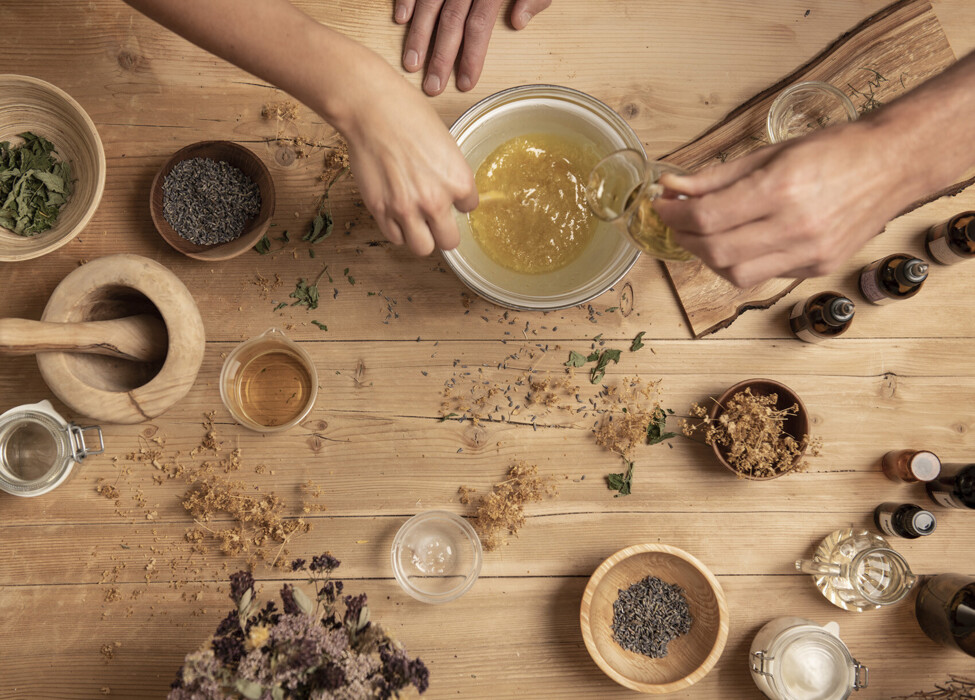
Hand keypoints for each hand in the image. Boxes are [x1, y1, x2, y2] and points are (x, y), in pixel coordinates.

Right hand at [340, 58, 477, 254]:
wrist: (371, 109)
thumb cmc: (408, 115)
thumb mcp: (445, 143)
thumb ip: (450, 173)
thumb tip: (451, 191)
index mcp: (458, 181)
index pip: (469, 208)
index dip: (458, 201)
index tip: (449, 193)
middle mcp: (435, 201)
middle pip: (449, 241)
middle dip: (443, 230)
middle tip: (435, 219)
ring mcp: (406, 209)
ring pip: (423, 248)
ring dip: (421, 237)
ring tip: (415, 221)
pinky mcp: (380, 211)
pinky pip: (395, 238)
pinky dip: (397, 230)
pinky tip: (396, 213)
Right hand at [395, 0, 551, 94]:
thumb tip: (519, 22)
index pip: (479, 26)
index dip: (471, 55)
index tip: (465, 83)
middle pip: (451, 21)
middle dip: (440, 56)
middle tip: (432, 87)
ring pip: (429, 4)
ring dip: (418, 35)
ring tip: (410, 64)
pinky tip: (400, 20)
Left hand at [653, 120, 921, 287]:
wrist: (894, 164)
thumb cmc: (835, 150)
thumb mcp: (770, 151)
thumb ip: (717, 176)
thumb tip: (674, 187)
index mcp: (781, 189)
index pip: (707, 217)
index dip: (673, 215)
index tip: (661, 207)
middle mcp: (795, 227)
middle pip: (715, 251)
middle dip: (684, 239)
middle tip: (675, 223)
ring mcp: (809, 253)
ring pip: (735, 274)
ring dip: (709, 257)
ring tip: (704, 236)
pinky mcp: (817, 269)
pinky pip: (763, 275)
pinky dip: (741, 262)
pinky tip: (739, 242)